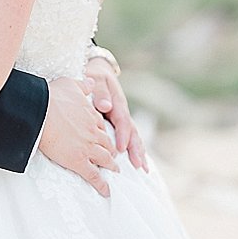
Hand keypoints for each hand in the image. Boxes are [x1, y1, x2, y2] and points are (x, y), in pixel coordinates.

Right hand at [38, 77, 118, 196]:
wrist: (40, 112)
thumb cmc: (51, 96)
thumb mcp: (70, 83)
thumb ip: (84, 84)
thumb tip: (93, 81)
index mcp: (90, 116)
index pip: (101, 127)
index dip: (103, 133)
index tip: (104, 137)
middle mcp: (93, 132)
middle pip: (107, 144)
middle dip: (111, 150)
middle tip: (113, 156)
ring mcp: (87, 148)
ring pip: (105, 159)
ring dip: (110, 166)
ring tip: (114, 171)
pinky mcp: (79, 161)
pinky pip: (94, 176)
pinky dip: (101, 185)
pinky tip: (106, 191)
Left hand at [85, 56, 148, 171]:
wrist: (99, 70)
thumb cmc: (95, 76)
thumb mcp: (95, 79)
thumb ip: (100, 93)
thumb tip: (105, 106)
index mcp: (117, 102)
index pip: (122, 121)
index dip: (122, 135)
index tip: (121, 148)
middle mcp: (122, 111)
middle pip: (132, 132)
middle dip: (136, 148)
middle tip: (138, 165)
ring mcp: (122, 117)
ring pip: (133, 136)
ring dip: (138, 151)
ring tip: (143, 168)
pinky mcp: (119, 122)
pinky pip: (128, 136)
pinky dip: (134, 148)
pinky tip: (138, 162)